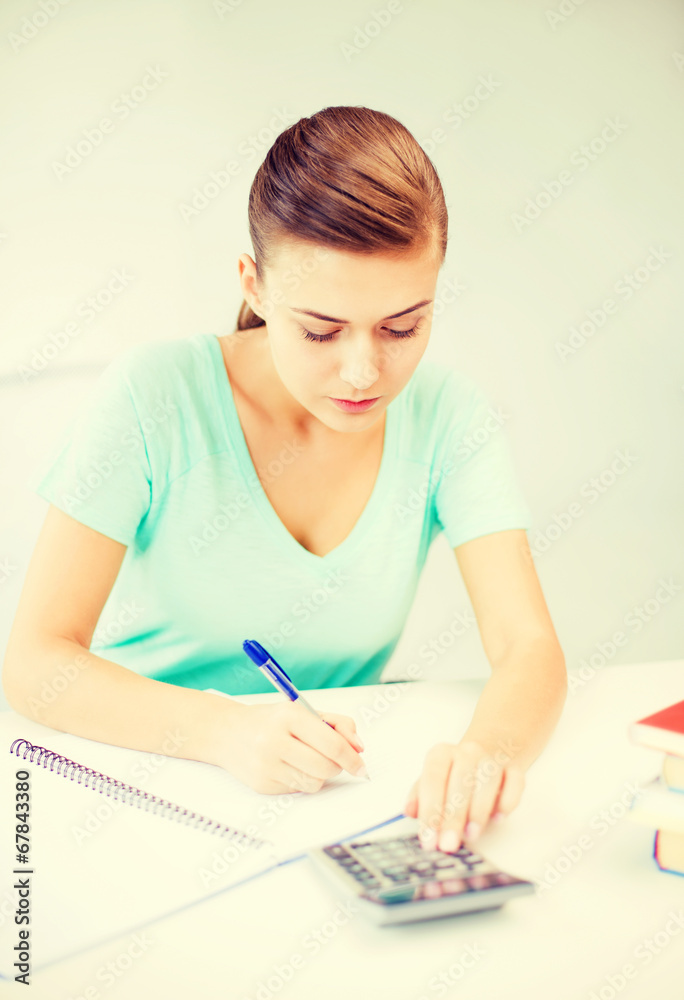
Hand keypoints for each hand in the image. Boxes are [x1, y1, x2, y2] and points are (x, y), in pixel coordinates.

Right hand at [214, 700, 366, 793]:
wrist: (226, 732)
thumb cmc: (270, 721)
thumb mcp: (302, 711)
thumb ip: (336, 724)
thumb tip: (359, 747)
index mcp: (289, 716)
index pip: (332, 744)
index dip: (352, 757)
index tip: (361, 765)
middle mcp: (274, 741)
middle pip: (326, 767)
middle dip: (337, 767)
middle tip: (333, 759)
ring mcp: (266, 765)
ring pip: (314, 783)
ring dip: (319, 775)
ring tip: (306, 759)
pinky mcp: (262, 785)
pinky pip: (298, 790)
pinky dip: (301, 781)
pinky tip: (288, 766)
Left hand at [403, 739, 524, 852]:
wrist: (484, 754)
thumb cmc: (453, 774)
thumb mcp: (432, 782)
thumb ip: (419, 797)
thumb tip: (408, 811)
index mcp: (442, 753)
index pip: (433, 780)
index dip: (429, 811)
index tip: (428, 839)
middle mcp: (467, 751)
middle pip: (460, 783)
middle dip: (453, 817)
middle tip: (448, 844)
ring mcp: (492, 758)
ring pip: (488, 780)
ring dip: (479, 810)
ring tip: (471, 835)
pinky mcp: (513, 768)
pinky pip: (515, 781)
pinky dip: (508, 801)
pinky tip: (498, 819)